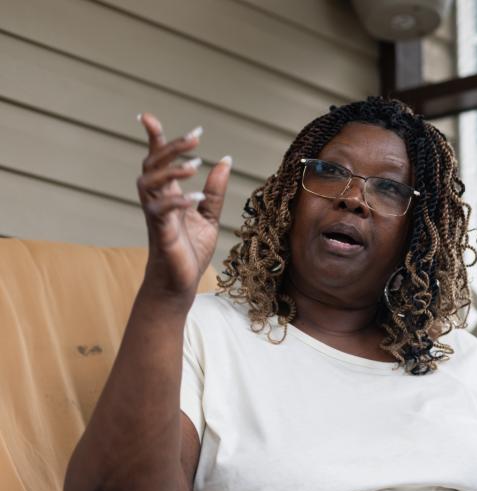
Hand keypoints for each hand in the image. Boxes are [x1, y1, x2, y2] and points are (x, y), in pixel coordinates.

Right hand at [136, 112, 231, 299]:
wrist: (181, 283)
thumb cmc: (189, 250)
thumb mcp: (208, 216)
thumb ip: (214, 190)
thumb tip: (225, 160)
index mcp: (168, 194)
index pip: (156, 159)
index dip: (153, 138)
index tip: (147, 117)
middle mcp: (157, 200)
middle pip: (152, 164)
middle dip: (170, 147)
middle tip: (195, 138)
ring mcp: (156, 215)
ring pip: (149, 183)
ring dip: (171, 171)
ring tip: (195, 165)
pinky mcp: (160, 233)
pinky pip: (161, 211)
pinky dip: (178, 201)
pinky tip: (196, 197)